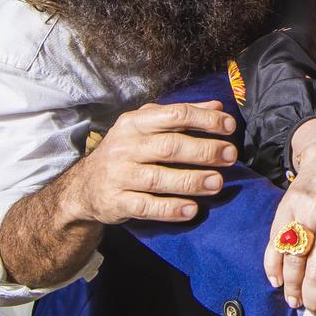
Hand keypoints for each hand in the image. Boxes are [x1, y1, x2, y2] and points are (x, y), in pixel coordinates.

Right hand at [64, 101, 236, 224]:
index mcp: (135, 122)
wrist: (84, 187)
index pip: (175, 115)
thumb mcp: (148, 126)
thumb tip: (218, 105)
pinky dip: (170, 209)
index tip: (230, 127)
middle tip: (230, 156)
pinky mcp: (116, 202)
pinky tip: (191, 210)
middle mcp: (125, 146)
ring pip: (159, 178)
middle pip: (169, 146)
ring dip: (191, 181)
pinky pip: (146, 206)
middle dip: (204, 151)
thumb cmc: (126, 151)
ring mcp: (119, 175)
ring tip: (217, 183)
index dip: (205, 119)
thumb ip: (181, 115)